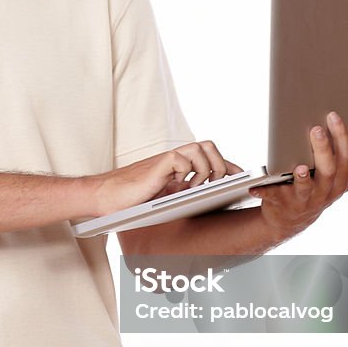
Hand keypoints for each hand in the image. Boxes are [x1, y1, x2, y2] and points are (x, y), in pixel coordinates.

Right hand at [89, 141, 241, 217]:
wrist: (106, 198)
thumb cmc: (132, 200)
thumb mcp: (166, 196)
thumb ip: (183, 191)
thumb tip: (209, 196)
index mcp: (179, 166)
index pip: (210, 157)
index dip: (228, 165)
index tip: (241, 177)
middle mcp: (175, 159)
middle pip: (209, 146)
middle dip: (221, 164)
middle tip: (217, 185)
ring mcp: (167, 159)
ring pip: (201, 149)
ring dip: (207, 168)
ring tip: (198, 187)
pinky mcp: (159, 163)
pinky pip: (183, 160)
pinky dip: (188, 173)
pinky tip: (181, 186)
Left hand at [249, 111, 347, 242]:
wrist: (290, 219)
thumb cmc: (317, 190)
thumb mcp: (341, 180)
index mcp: (341, 181)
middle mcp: (326, 191)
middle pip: (330, 169)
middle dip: (324, 148)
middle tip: (317, 129)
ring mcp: (305, 198)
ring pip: (307, 185)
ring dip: (303, 176)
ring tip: (299, 167)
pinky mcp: (283, 203)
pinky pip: (274, 196)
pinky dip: (265, 191)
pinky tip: (256, 187)